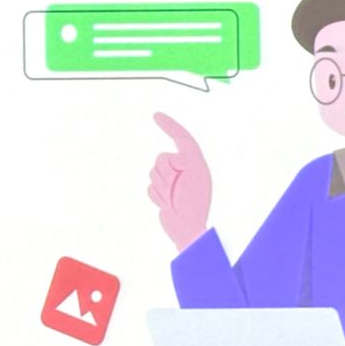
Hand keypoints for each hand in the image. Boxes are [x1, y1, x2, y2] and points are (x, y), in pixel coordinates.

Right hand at [147, 112, 211, 249]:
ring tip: (173, 200)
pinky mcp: (162, 193)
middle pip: (161, 158)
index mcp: (195, 162)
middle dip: (164, 173)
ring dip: (161, 187)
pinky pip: (149, 187)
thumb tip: (169, 159)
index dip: (170, 125)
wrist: (187, 230)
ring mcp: (172, 182)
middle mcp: (184, 170)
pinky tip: (166, 206)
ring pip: (152, 172)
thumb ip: (183, 160)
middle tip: (176, 189)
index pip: (181, 137)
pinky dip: (156, 197)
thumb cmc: (195, 204)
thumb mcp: (194, 175)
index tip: (155, 116)